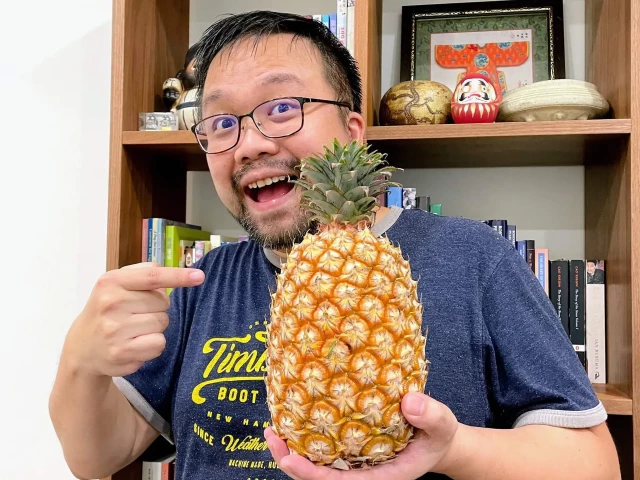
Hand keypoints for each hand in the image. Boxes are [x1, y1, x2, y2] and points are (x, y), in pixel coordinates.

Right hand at [63, 262, 204, 376]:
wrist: (82, 347)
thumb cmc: (108, 310)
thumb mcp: (116, 284)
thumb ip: (143, 274)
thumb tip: (173, 277)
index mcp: (111, 281)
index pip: (152, 276)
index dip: (178, 276)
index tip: (199, 276)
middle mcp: (111, 303)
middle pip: (163, 303)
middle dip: (157, 308)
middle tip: (136, 314)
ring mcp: (114, 329)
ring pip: (163, 323)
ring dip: (155, 327)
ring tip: (134, 330)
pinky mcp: (121, 353)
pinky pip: (159, 344)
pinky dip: (153, 345)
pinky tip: (135, 344)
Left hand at [265, 392, 458, 479]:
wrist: (437, 439)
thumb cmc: (438, 437)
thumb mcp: (443, 426)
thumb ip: (432, 416)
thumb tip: (410, 402)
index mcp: (379, 476)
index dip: (311, 475)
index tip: (289, 460)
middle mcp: (360, 472)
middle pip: (317, 476)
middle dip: (290, 460)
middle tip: (271, 435)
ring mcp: (353, 460)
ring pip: (315, 461)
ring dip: (291, 447)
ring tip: (272, 426)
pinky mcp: (350, 446)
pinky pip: (323, 446)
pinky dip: (305, 434)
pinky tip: (292, 416)